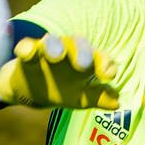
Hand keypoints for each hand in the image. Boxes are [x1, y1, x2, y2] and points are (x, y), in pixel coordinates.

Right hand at [0, 35, 119, 110]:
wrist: (33, 90)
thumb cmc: (63, 90)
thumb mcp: (83, 97)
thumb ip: (100, 98)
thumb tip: (117, 102)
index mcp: (87, 60)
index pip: (100, 58)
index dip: (105, 64)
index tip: (108, 75)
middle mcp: (70, 51)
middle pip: (79, 46)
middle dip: (82, 53)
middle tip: (83, 65)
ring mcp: (49, 50)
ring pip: (53, 42)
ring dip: (54, 46)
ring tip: (55, 55)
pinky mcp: (28, 53)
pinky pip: (27, 46)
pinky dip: (27, 48)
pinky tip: (27, 52)